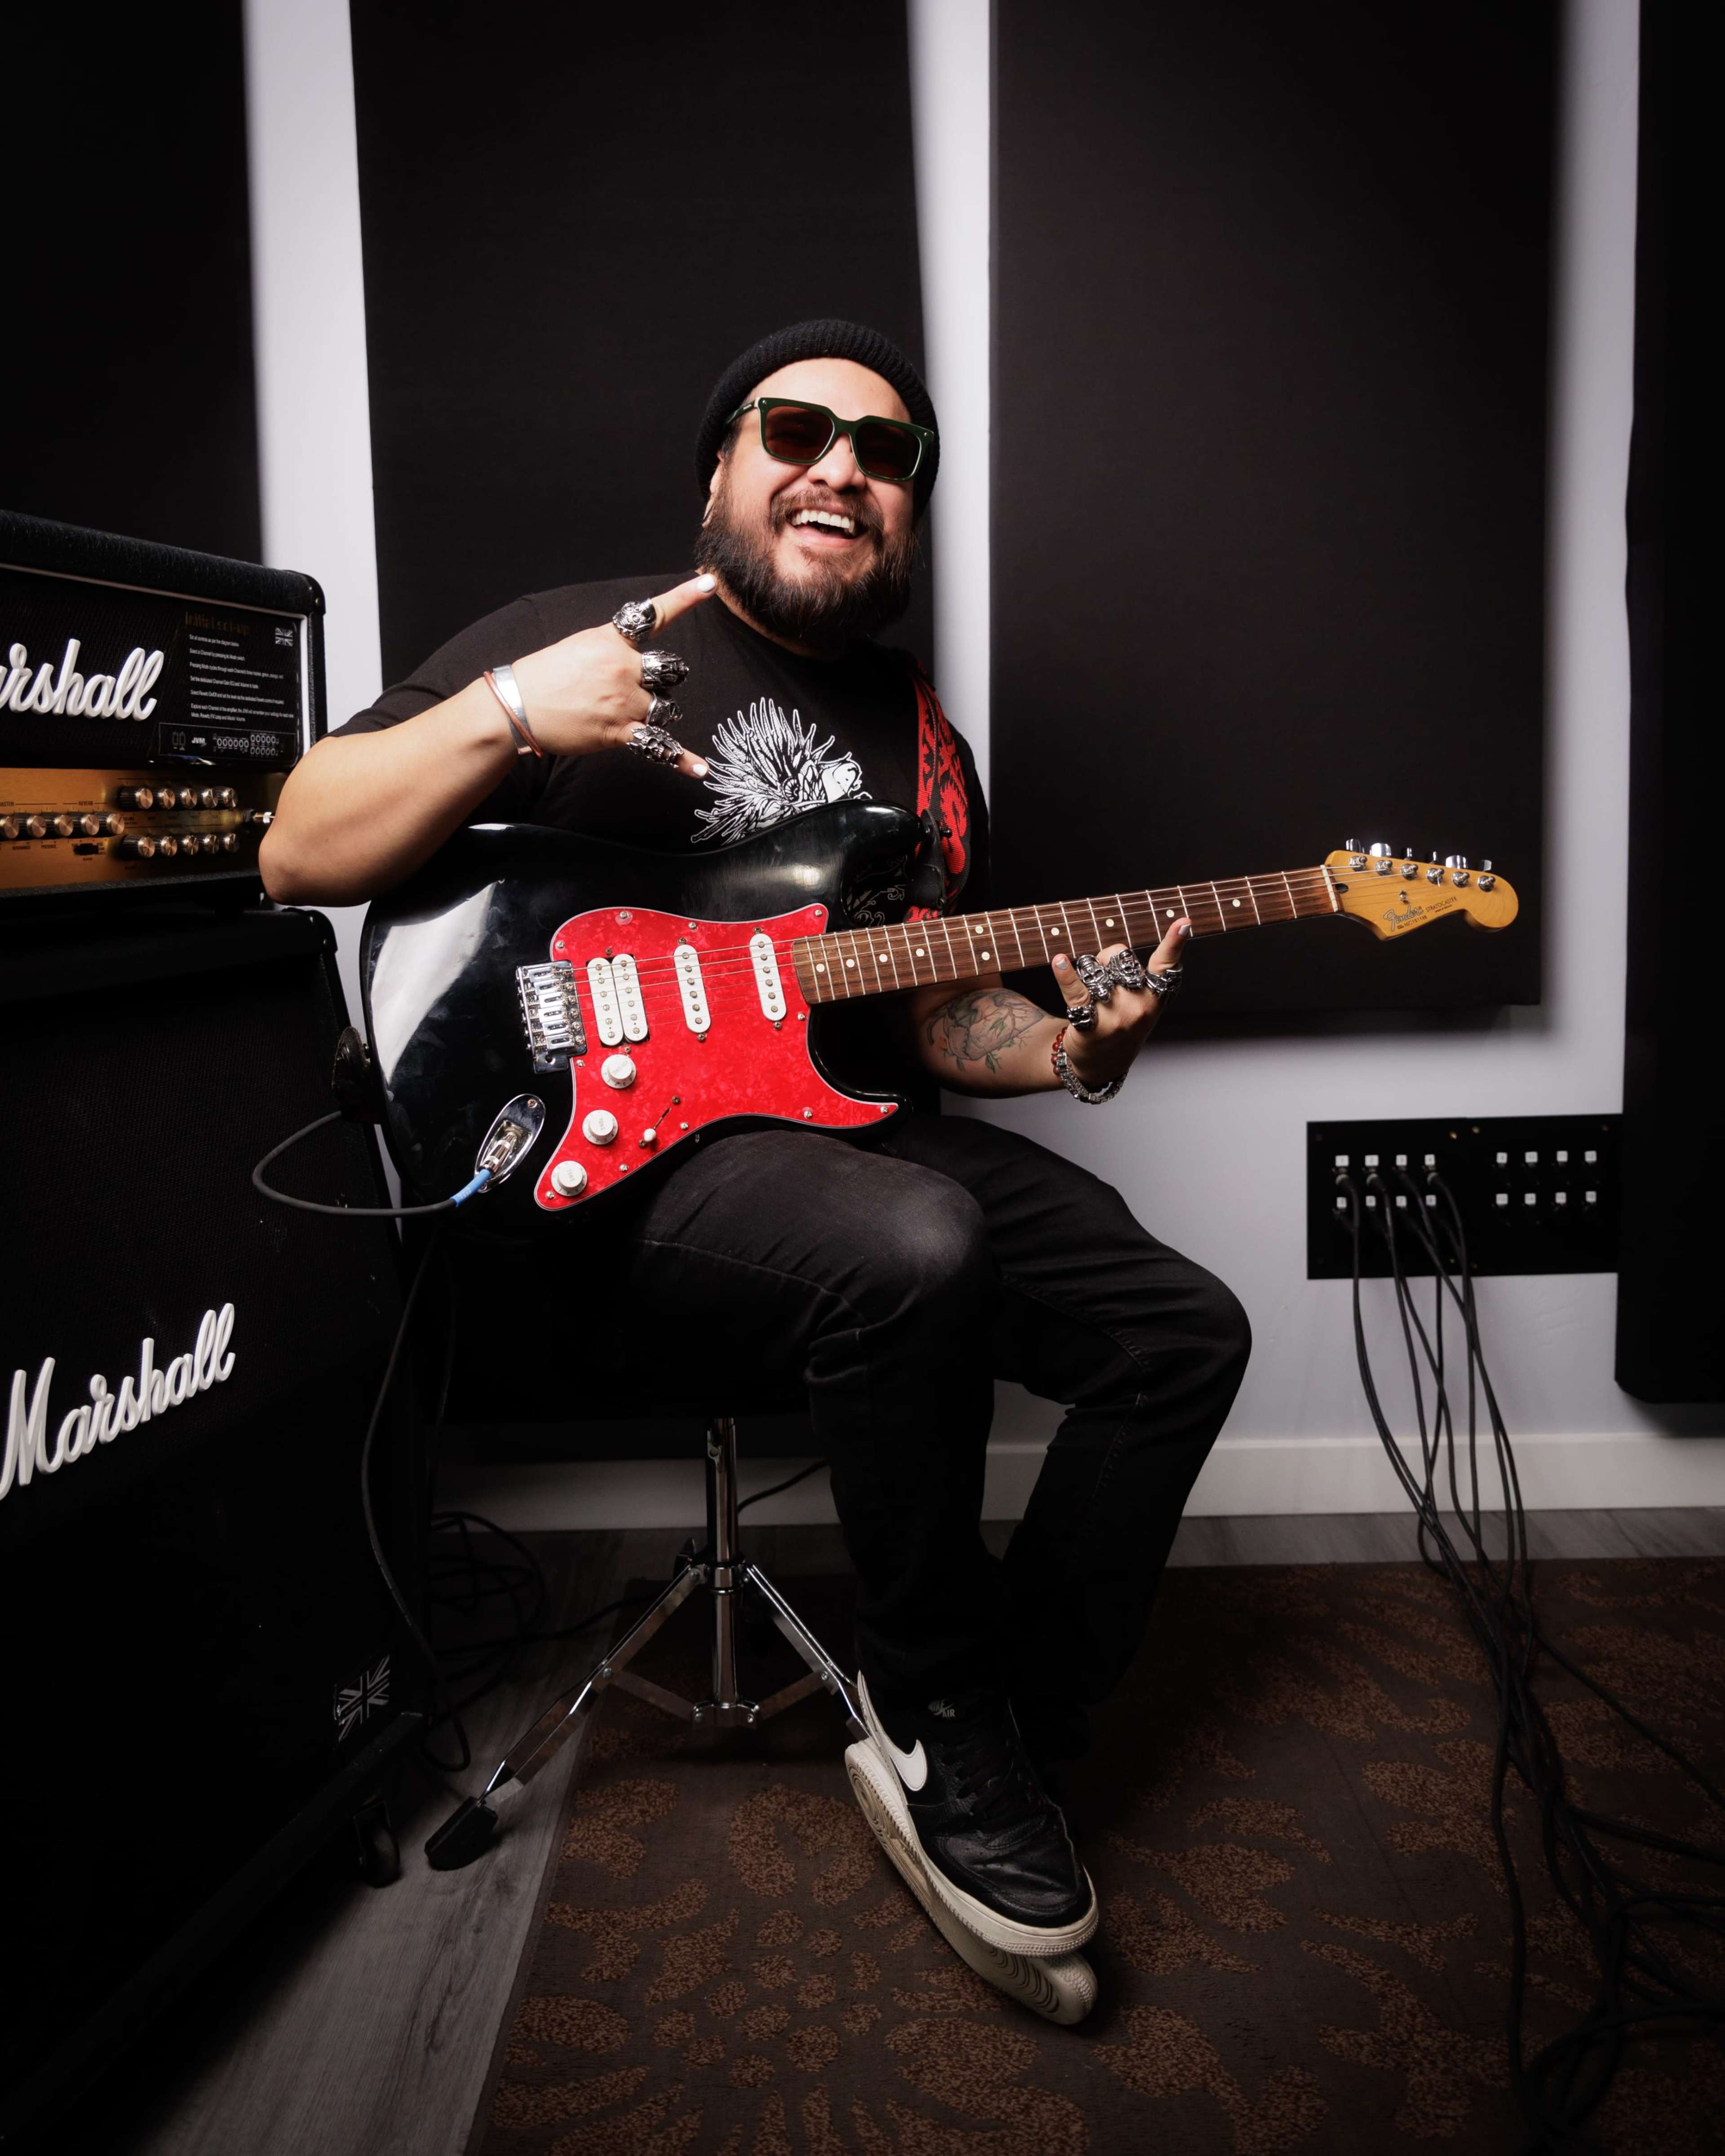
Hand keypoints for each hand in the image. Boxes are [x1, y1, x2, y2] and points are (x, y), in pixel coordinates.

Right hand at [506, 574, 716, 777]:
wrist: (516, 707)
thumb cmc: (543, 676)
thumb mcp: (579, 646)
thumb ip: (612, 649)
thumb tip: (632, 660)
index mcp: (612, 640)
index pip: (653, 615)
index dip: (684, 597)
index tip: (709, 584)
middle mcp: (624, 668)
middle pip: (670, 671)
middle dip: (662, 680)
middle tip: (637, 686)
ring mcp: (624, 702)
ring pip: (667, 707)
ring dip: (657, 711)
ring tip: (628, 713)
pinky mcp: (620, 732)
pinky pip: (659, 746)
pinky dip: (681, 760)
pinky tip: (700, 770)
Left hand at [1051, 916, 1191, 1085]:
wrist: (1099, 1064)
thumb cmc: (1120, 1023)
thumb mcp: (1139, 1003)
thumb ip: (1135, 975)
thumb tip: (1113, 953)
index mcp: (1155, 999)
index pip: (1167, 967)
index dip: (1174, 943)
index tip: (1183, 923)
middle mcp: (1139, 1007)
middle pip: (1119, 956)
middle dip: (1107, 958)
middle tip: (1105, 979)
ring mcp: (1116, 1016)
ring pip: (1095, 968)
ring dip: (1087, 971)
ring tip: (1090, 991)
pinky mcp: (1090, 1023)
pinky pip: (1076, 990)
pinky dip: (1065, 974)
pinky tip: (1059, 961)